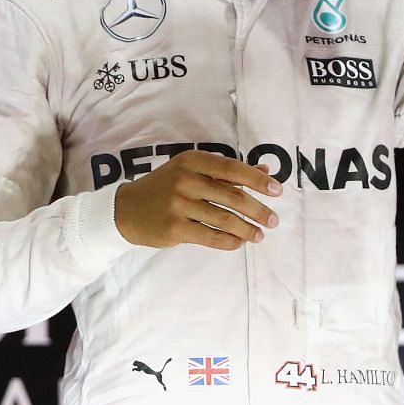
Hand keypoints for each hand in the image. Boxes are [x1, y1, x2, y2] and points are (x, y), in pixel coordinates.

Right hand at [113, 150, 280, 250]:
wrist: (126, 210)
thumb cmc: (163, 188)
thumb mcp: (190, 171)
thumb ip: (226, 172)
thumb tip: (264, 171)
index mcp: (191, 161)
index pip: (232, 168)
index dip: (257, 180)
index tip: (277, 191)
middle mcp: (185, 179)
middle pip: (232, 196)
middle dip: (258, 210)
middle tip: (273, 220)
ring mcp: (178, 204)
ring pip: (224, 218)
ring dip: (247, 229)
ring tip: (259, 235)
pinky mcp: (174, 227)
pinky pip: (210, 236)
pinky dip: (229, 241)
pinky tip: (238, 243)